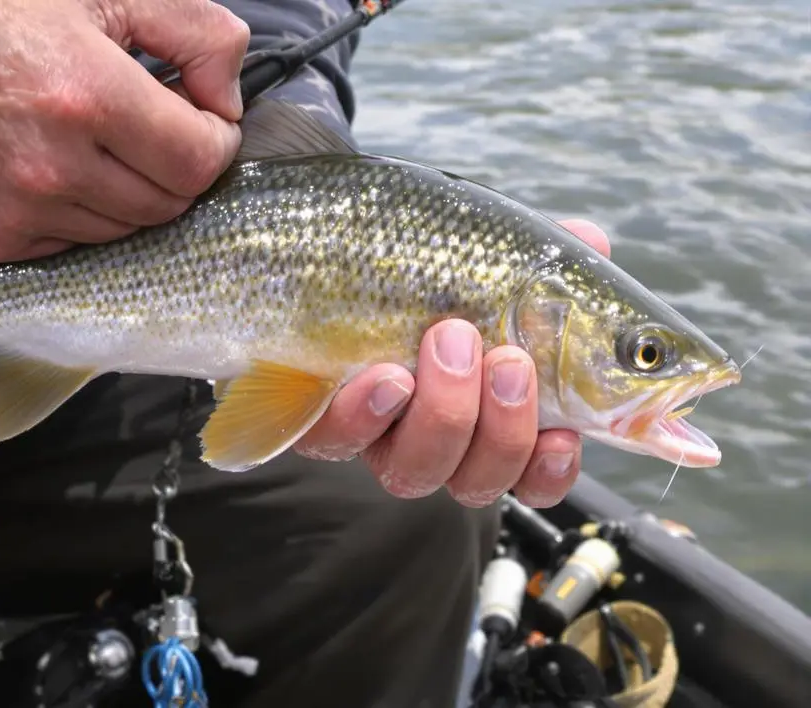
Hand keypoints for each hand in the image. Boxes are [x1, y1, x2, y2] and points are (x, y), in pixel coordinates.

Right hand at [0, 0, 248, 261]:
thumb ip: (194, 32)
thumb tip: (229, 99)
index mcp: (87, 95)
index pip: (200, 160)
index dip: (216, 137)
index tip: (200, 114)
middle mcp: (55, 166)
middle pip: (170, 202)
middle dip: (177, 164)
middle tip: (151, 123)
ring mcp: (23, 211)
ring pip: (129, 230)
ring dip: (134, 191)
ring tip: (101, 140)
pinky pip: (80, 244)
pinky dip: (88, 213)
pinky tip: (63, 166)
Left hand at [294, 219, 611, 508]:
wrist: (303, 235)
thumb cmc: (409, 249)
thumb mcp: (483, 242)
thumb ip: (543, 252)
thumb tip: (594, 239)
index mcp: (488, 404)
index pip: (532, 467)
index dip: (552, 469)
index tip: (569, 435)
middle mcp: (434, 430)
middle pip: (482, 478)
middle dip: (506, 429)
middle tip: (508, 357)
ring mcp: (373, 428)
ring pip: (419, 472)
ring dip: (447, 412)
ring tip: (448, 340)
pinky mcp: (314, 416)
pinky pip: (340, 443)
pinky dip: (368, 414)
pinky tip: (383, 375)